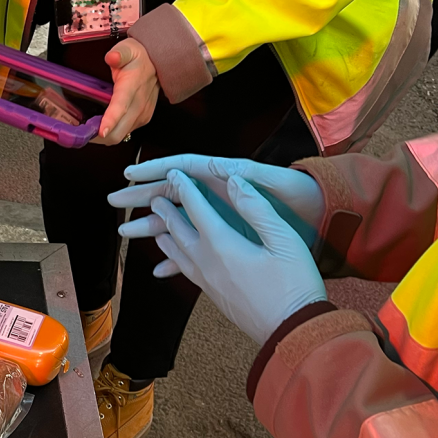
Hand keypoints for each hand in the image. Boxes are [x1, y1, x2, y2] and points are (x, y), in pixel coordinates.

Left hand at [91, 39, 158, 144]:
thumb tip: (112, 57)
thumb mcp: (128, 48)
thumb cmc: (140, 57)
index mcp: (131, 87)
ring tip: (89, 131)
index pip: (121, 107)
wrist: (158, 64)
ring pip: (121, 136)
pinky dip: (112, 134)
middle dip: (99, 137)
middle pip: (119, 131)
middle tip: (82, 134)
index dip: (110, 121)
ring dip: (104, 137)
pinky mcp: (142, 120)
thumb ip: (120, 53)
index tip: (100, 131)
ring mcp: (142, 115)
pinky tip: (103, 127)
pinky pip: (125, 133)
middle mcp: (138, 105)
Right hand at [109, 155, 323, 247]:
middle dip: (143, 197)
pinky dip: (178, 257)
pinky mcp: (229, 239)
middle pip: (174, 193)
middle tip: (113, 202)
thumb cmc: (304, 199)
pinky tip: (160, 268)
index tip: (131, 175)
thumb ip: (254, 183)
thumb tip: (228, 177)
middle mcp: (220, 195)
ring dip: (153, 227)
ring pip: (180, 221)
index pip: (185, 168)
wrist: (324, 219)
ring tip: (126, 235)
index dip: (158, 170)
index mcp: (229, 177)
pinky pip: (196, 247)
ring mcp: (223, 218)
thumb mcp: (281, 187)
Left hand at [132, 171, 326, 344]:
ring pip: (177, 255)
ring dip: (166, 238)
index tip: (174, 174)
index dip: (185, 189)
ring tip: (156, 230)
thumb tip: (234, 181)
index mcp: (223, 245)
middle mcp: (207, 263)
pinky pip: (186, 272)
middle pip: (179, 232)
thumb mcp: (283, 239)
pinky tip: (179, 262)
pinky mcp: (214, 297)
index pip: (197, 209)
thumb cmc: (294, 284)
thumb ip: (256, 208)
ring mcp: (208, 282)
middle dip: (166, 212)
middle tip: (154, 198)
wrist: (291, 331)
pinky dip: (176, 260)